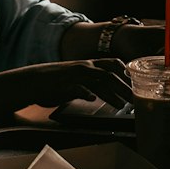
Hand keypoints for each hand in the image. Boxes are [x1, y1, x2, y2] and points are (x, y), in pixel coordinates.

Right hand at [12, 59, 134, 108]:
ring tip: (121, 105)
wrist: (34, 80)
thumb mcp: (77, 78)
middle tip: (135, 99)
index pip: (112, 64)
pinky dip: (86, 93)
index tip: (136, 82)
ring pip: (97, 82)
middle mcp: (85, 68)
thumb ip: (91, 81)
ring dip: (111, 93)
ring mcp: (76, 77)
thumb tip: (105, 90)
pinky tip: (92, 99)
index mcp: (89, 65)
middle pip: (110, 74)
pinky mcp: (65, 86)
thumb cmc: (56, 81)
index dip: (125, 71)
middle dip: (124, 86)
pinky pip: (77, 88)